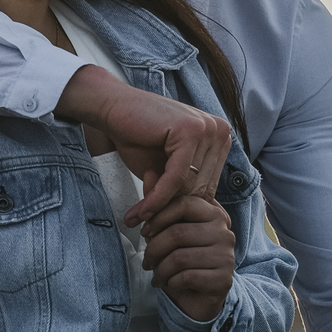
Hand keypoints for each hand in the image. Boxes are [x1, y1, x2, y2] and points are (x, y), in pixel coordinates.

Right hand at [55, 66, 230, 221]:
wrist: (112, 108)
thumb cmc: (137, 136)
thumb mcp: (165, 169)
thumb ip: (181, 189)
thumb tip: (189, 222)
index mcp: (219, 139)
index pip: (209, 186)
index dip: (182, 206)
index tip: (160, 223)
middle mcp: (219, 132)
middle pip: (201, 187)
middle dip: (171, 207)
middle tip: (146, 220)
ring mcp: (208, 128)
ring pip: (189, 186)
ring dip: (161, 206)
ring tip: (139, 215)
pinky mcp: (191, 131)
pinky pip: (176, 178)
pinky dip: (157, 198)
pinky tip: (141, 211)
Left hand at [141, 195, 234, 321]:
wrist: (198, 296)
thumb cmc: (182, 259)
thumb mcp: (167, 230)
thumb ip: (159, 204)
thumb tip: (149, 173)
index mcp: (213, 213)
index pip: (183, 203)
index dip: (158, 216)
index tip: (144, 231)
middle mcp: (225, 231)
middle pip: (177, 233)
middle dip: (153, 249)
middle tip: (146, 260)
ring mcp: (227, 255)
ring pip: (179, 257)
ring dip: (160, 269)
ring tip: (156, 274)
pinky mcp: (224, 278)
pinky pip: (186, 277)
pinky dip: (170, 282)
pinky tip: (169, 284)